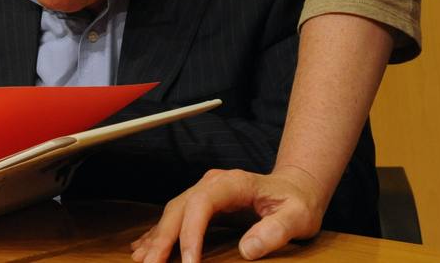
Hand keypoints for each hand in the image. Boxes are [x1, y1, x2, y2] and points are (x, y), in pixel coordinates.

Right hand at [130, 166, 324, 262]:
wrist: (297, 188)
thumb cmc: (298, 203)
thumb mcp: (298, 218)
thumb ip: (275, 231)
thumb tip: (247, 249)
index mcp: (233, 183)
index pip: (202, 203)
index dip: (191, 232)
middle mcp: (213, 184)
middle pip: (180, 207)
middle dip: (163, 238)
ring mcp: (205, 192)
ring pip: (173, 212)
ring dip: (157, 237)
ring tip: (142, 260)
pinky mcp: (202, 203)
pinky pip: (176, 217)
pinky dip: (160, 233)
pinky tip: (144, 247)